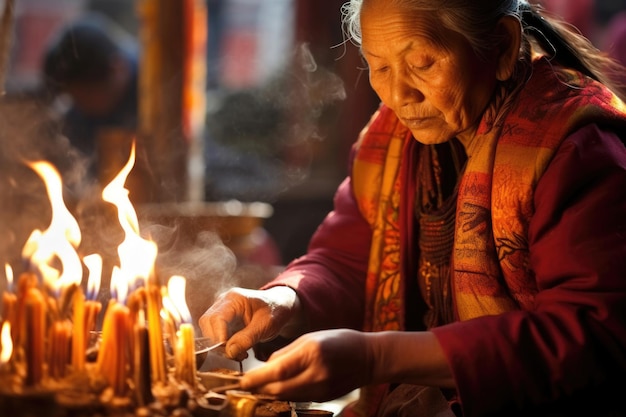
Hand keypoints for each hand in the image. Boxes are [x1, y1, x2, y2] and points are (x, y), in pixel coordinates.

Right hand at [198, 286, 300, 360]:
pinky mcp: (223, 320)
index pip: (216, 317)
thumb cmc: (275, 310)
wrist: (280, 306)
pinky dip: (224, 345)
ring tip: (239, 354)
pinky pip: (215, 334)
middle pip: (207, 323)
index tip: (228, 350)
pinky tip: (238, 350)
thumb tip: (229, 352)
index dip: (219, 336)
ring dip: (220, 346)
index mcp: (234, 299)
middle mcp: (224, 302)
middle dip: (217, 342)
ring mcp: (222, 311)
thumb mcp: (266, 325)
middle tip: (234, 354)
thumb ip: (247, 338)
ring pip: (209, 330)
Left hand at [239, 329, 455, 400]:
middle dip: (258, 388)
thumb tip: (264, 367)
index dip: (255, 379)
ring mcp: (321, 390)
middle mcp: (316, 374)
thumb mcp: (310, 338)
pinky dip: (285, 394)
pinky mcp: (324, 399)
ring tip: (257, 386)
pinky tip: (279, 388)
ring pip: (285, 397)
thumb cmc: (339, 340)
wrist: (369, 358)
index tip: (240, 381)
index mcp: (311, 353)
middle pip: (277, 389)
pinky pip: (297, 398)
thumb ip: (285, 353)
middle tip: (244, 385)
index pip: (276, 371)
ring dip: (269, 393)